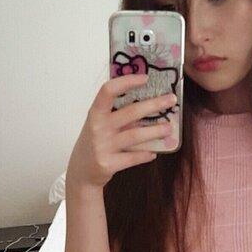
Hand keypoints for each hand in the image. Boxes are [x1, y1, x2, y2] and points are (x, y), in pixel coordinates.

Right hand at [66, 74, 176, 188]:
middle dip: (154, 104)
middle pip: (130, 112)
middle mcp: (98, 128)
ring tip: (169, 128)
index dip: (127, 82)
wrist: (80, 172)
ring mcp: (103, 147)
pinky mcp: (108, 164)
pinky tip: (154, 152)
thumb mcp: (99, 125)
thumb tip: (148, 101)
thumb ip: (116, 114)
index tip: (145, 78)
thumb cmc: (94, 143)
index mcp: (95, 113)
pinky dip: (146, 154)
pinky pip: (133, 158)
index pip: (108, 91)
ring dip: (155, 131)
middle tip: (171, 100)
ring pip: (135, 135)